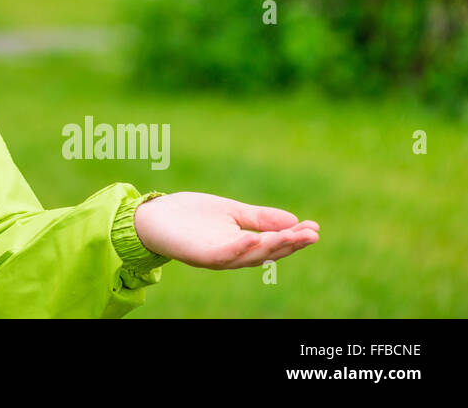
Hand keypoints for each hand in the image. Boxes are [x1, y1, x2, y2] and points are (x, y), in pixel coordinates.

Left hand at [133, 191, 319, 269]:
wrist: (152, 216)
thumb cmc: (190, 214)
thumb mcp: (231, 211)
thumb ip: (260, 218)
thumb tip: (295, 221)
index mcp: (241, 244)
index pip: (273, 243)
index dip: (295, 238)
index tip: (315, 228)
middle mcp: (232, 254)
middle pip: (267, 252)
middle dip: (290, 244)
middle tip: (312, 234)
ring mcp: (217, 256)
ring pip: (250, 256)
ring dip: (272, 247)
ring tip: (292, 235)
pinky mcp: (200, 255)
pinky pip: (224, 255)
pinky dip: (239, 248)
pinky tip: (254, 238)